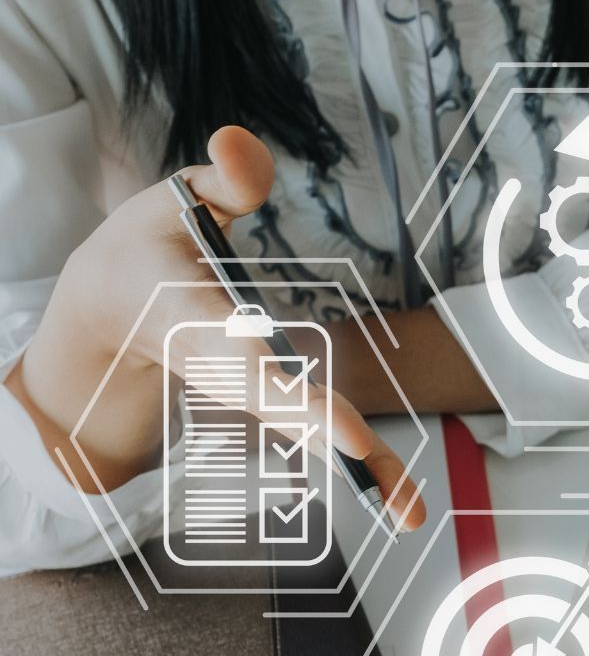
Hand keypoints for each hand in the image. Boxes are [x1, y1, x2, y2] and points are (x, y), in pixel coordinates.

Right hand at [11, 127, 425, 529]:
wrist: (110, 314)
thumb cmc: (147, 248)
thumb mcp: (169, 202)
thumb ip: (217, 179)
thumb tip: (245, 142)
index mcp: (196, 321)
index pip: (242, 353)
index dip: (284, 387)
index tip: (332, 425)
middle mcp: (226, 367)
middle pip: (282, 407)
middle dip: (330, 439)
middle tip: (385, 487)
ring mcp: (249, 393)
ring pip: (308, 433)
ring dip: (362, 471)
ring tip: (411, 513)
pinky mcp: (271, 402)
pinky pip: (319, 432)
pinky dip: (361, 465)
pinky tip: (401, 500)